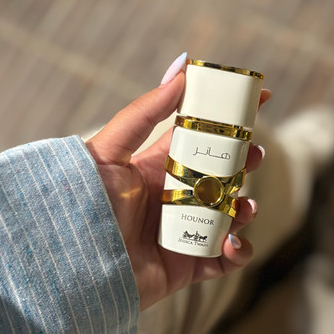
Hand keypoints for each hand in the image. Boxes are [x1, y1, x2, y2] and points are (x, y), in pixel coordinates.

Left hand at [86, 61, 268, 310]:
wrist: (71, 267)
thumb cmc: (83, 204)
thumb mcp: (109, 151)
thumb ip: (144, 111)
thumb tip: (181, 66)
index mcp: (158, 165)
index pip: (202, 134)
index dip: (231, 116)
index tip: (263, 96)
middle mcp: (175, 196)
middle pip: (225, 173)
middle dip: (246, 162)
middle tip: (253, 156)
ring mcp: (185, 230)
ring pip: (231, 214)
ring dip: (246, 208)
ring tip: (243, 207)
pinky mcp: (190, 265)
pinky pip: (226, 258)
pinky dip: (239, 251)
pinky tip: (232, 243)